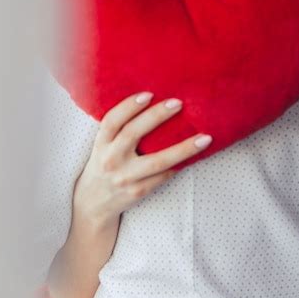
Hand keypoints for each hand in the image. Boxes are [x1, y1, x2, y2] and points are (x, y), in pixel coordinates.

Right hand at [72, 92, 211, 231]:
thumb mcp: (104, 145)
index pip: (112, 121)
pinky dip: (179, 165)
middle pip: (133, 133)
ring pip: (157, 161)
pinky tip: (195, 156)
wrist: (94, 204)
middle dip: (157, 116)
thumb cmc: (105, 163)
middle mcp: (111, 159)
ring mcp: (125, 178)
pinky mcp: (138, 192)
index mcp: (101, 143)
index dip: (129, 106)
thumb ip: (120, 128)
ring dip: (183, 148)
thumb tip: (154, 100)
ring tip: (204, 138)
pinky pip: (163, 176)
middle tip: (179, 103)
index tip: (149, 93)